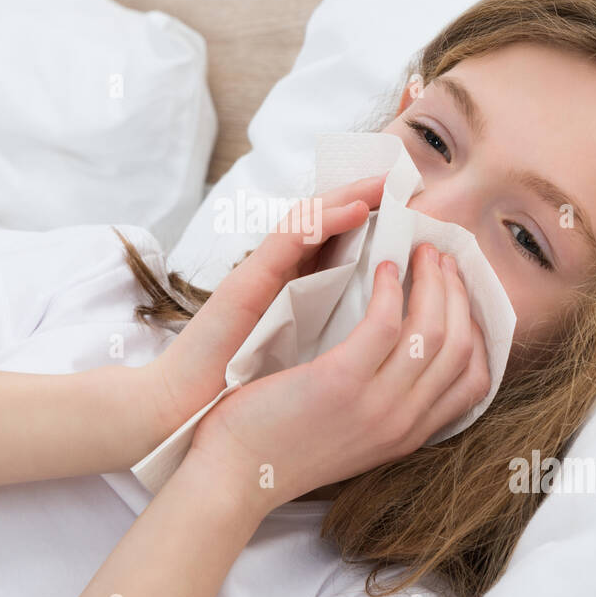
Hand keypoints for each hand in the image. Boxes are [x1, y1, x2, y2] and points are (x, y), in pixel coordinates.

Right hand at [143, 174, 387, 440]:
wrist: (180, 416)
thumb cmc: (237, 397)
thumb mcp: (304, 367)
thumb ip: (337, 342)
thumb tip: (387, 341)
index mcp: (294, 297)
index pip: (339, 249)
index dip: (375, 228)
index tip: (414, 218)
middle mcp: (277, 280)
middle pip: (328, 226)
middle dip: (368, 199)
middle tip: (407, 182)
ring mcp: (258, 277)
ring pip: (309, 221)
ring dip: (348, 195)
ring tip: (385, 180)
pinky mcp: (242, 285)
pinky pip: (286, 240)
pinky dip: (323, 220)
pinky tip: (356, 208)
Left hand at [185, 243, 491, 515]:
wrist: (234, 475)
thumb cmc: (281, 447)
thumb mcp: (351, 436)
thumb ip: (382, 408)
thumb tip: (402, 364)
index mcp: (408, 435)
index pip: (475, 380)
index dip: (473, 328)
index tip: (456, 295)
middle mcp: (402, 422)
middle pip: (460, 346)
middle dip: (457, 293)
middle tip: (440, 258)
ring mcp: (376, 405)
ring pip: (432, 329)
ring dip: (432, 281)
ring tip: (417, 252)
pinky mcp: (341, 382)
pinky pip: (386, 322)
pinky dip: (390, 287)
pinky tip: (380, 268)